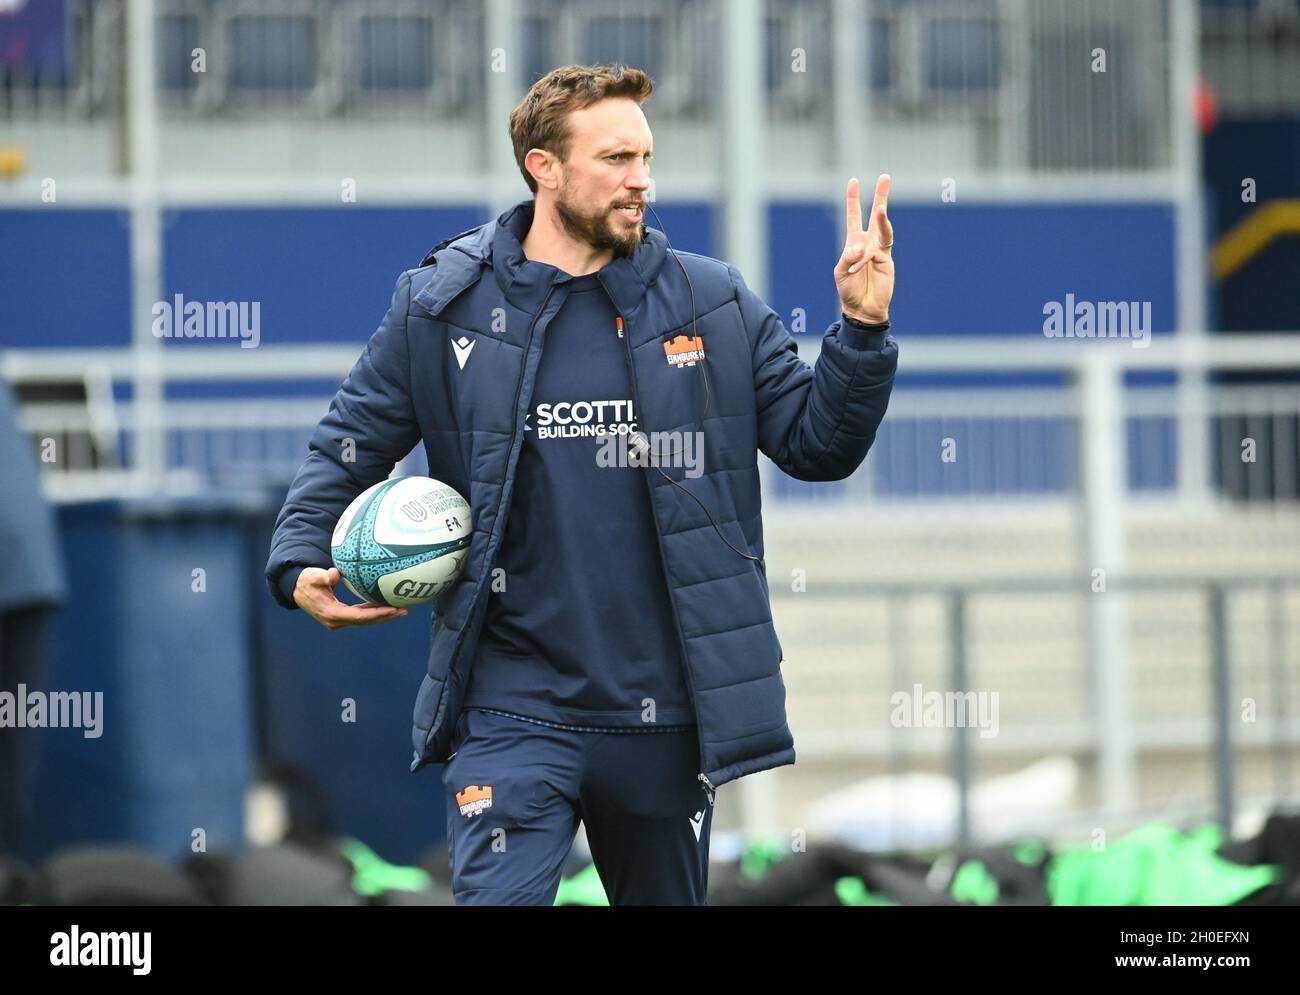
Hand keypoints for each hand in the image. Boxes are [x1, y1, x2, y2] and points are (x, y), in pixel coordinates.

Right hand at [294, 566, 407, 629]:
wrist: (296, 589)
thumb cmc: (306, 581)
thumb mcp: (312, 577)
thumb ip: (324, 576)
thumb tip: (336, 573)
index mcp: (332, 613)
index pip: (359, 616)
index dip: (377, 614)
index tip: (392, 609)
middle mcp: (336, 620)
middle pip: (365, 621)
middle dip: (385, 617)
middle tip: (404, 610)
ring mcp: (338, 620)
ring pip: (364, 619)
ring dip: (382, 616)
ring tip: (400, 609)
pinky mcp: (341, 616)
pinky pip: (361, 615)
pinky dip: (373, 611)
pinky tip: (386, 605)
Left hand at [834, 174, 894, 324]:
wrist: (862, 308)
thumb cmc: (849, 291)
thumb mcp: (841, 273)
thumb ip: (848, 257)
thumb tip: (859, 246)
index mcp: (853, 243)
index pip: (854, 216)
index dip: (853, 200)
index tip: (853, 182)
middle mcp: (868, 243)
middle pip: (875, 215)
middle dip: (880, 196)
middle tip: (885, 177)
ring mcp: (879, 250)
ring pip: (883, 228)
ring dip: (882, 218)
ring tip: (882, 207)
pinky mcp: (887, 260)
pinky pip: (881, 248)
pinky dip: (869, 250)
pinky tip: (862, 252)